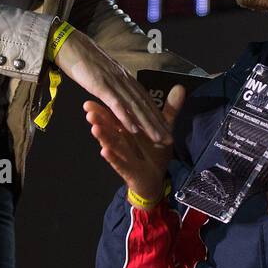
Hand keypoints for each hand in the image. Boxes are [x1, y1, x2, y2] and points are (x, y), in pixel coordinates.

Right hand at [55, 28, 170, 141]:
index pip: (145, 99)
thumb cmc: (84, 60)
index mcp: (125, 78)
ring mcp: (114, 83)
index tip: (167, 129)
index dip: (157, 115)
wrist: (71, 45)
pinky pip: (116, 104)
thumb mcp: (103, 74)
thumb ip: (113, 84)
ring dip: (147, 124)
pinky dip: (125, 117)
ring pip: (134, 107)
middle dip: (158, 124)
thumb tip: (118, 94)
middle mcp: (124, 81)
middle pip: (145, 105)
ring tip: (157, 138)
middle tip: (169, 140)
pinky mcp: (101, 86)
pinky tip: (133, 130)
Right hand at [85, 85, 183, 201]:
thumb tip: (180, 88)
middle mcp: (122, 140)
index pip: (115, 114)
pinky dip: (112, 156)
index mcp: (128, 130)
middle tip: (87, 107)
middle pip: (109, 127)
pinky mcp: (126, 168)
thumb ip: (170, 109)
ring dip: (103, 135)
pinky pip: (118, 162)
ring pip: (111, 143)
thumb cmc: (156, 152)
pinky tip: (104, 151)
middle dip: (99, 118)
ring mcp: (122, 154)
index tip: (95, 91)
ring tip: (94, 127)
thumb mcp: (164, 128)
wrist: (156, 179)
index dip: (105, 105)